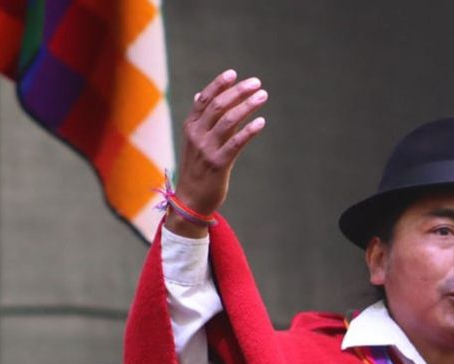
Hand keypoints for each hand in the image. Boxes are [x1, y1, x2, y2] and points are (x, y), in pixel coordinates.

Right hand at [167, 69, 268, 236]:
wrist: (190, 200)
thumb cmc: (196, 169)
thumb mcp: (193, 141)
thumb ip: (200, 118)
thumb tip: (200, 94)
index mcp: (190, 127)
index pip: (204, 99)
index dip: (219, 84)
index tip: (234, 73)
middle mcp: (196, 135)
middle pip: (218, 105)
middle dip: (238, 91)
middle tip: (256, 83)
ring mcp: (206, 149)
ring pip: (228, 120)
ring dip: (247, 105)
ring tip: (262, 96)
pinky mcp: (218, 164)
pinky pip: (236, 143)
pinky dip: (249, 130)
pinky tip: (261, 122)